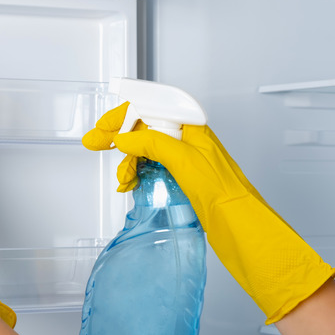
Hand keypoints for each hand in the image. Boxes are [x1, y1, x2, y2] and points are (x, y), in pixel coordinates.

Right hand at [83, 102, 334, 323]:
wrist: (239, 225)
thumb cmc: (223, 192)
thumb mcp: (183, 160)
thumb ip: (151, 143)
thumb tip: (125, 138)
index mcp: (192, 126)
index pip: (151, 108)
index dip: (124, 115)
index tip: (103, 127)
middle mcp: (188, 139)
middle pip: (145, 127)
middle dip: (119, 136)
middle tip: (95, 144)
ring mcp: (184, 158)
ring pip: (145, 149)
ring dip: (129, 160)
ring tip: (123, 178)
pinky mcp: (181, 177)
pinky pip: (151, 165)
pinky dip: (138, 172)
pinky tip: (131, 182)